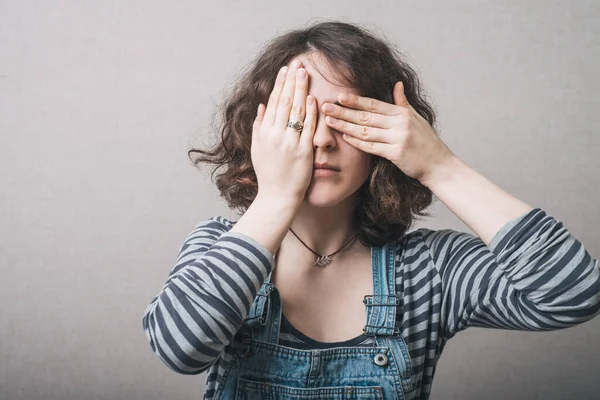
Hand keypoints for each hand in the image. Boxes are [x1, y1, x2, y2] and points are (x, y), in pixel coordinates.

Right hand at [251, 60, 316, 202]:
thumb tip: (261, 107)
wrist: (277, 197)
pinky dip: (310, 112)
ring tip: (305, 73)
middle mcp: (275, 136)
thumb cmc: (268, 174)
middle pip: (284, 102)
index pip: (272, 102)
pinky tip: (313, 98)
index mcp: (264, 133)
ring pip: (295, 111)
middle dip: (291, 81)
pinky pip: (307, 128)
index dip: (279, 84)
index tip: (285, 69)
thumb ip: (258, 127)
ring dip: (300, 90)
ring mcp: (289, 143)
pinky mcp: (303, 151)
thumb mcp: (257, 149)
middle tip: (298, 63)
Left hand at [322, 81, 454, 183]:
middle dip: (344, 112)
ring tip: (329, 121)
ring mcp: (398, 138)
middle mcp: (400, 123)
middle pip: (366, 116)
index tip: (339, 96)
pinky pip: (371, 147)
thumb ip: (403, 102)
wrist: (438, 164)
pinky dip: (357, 142)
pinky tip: (344, 137)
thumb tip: (397, 84)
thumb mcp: (416, 118)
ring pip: (365, 131)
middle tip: (325, 107)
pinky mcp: (396, 154)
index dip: (356, 100)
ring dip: (345, 126)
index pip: (374, 104)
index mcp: (402, 113)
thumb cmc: (426, 142)